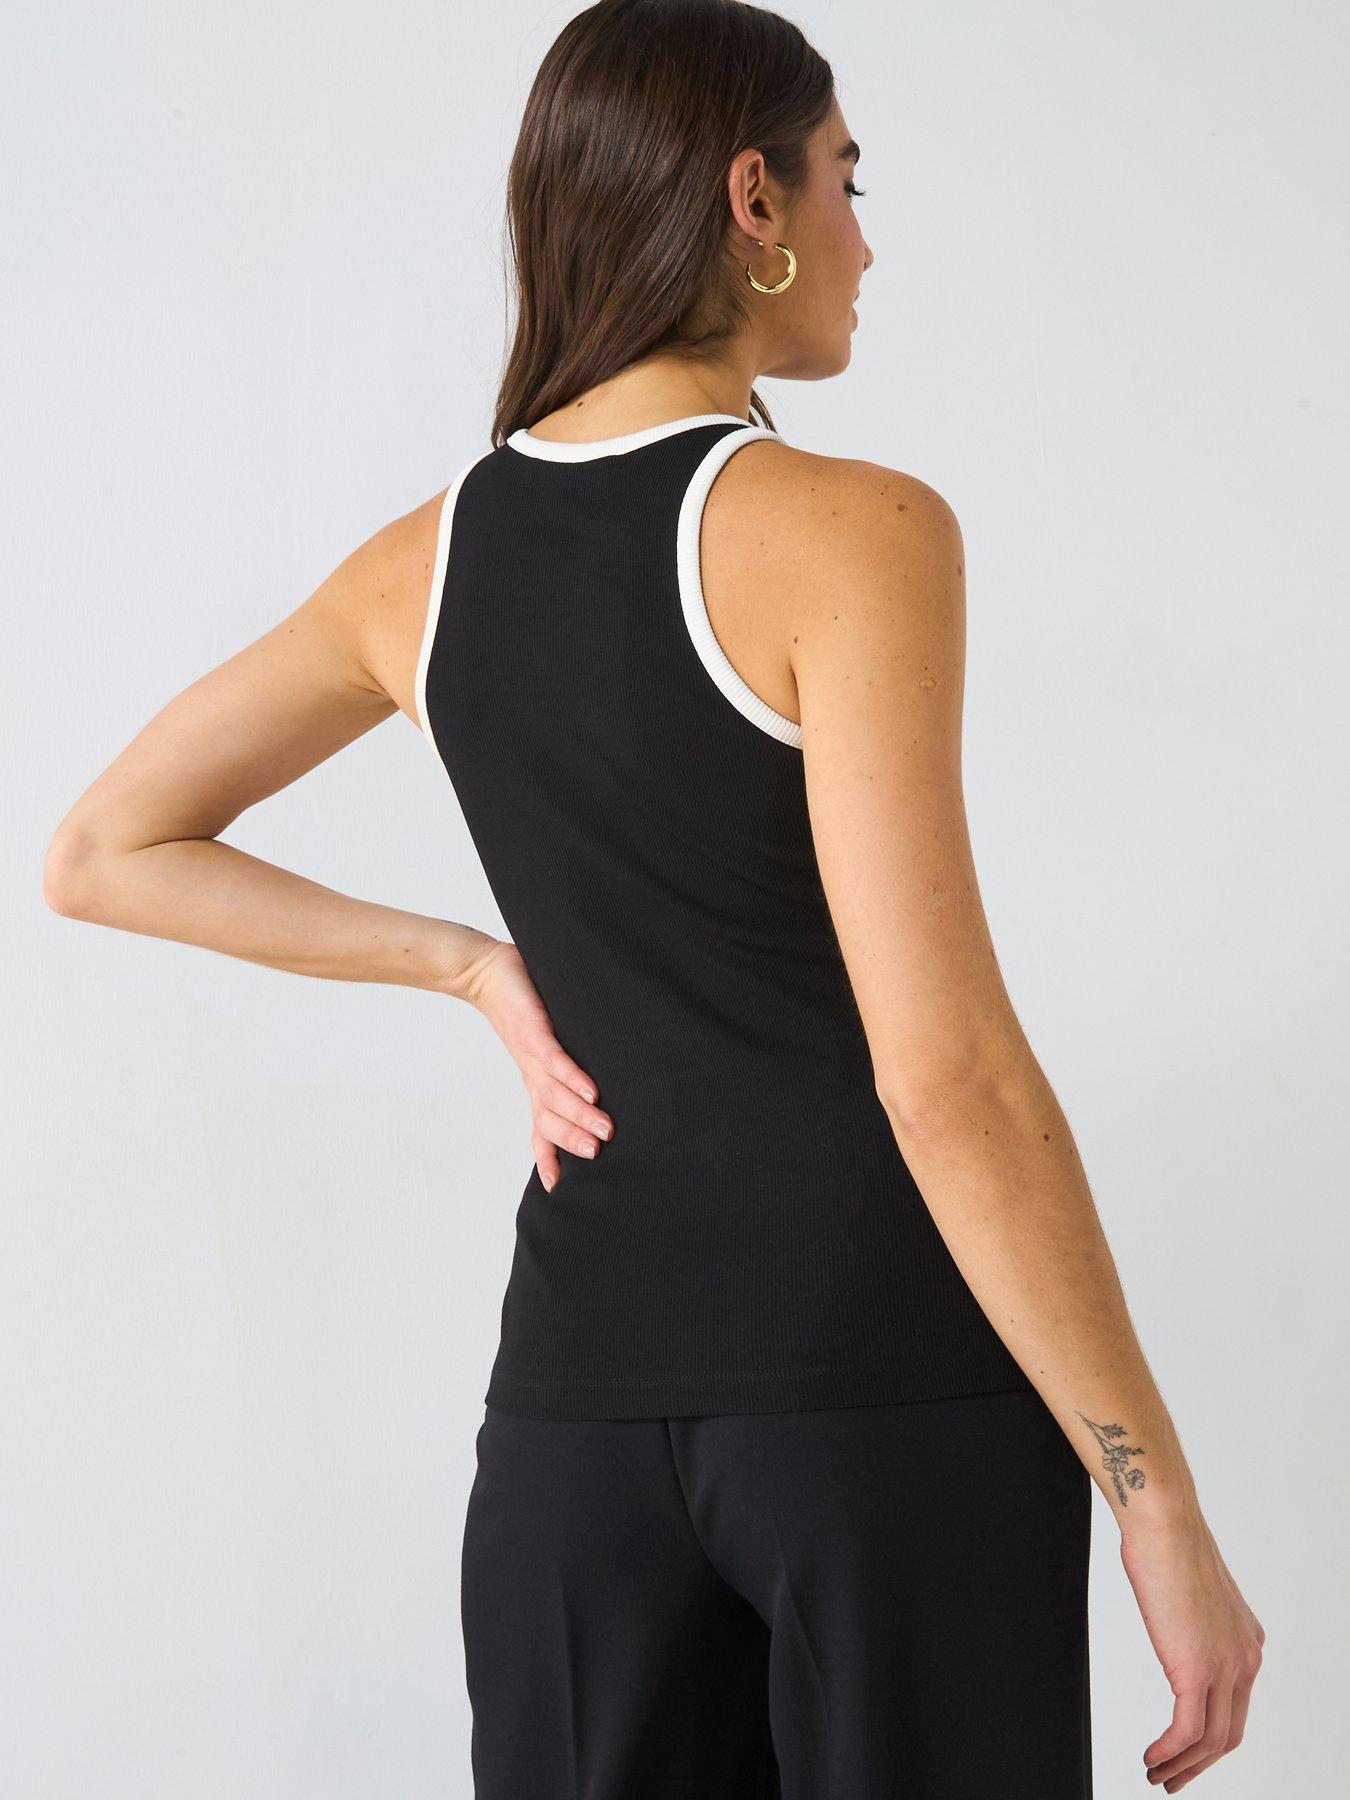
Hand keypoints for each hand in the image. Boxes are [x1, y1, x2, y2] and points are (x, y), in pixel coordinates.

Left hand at [461, 938, 613, 1191]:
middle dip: (571, 1140)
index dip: (549, 1157)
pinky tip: (590, 1091)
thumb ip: (568, 1060)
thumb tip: (601, 1081)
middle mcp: (533, 1075)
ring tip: (604, 1132)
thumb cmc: (522, 1006)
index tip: (557, 1189)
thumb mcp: (546, 1040)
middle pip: (549, 1119)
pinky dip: (572, 1078)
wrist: (487, 972)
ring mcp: (532, 1055)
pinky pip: (554, 1060)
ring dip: (578, 1116)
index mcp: (536, 1082)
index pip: (542, 1127)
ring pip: (554, 1095)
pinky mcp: (534, 1031)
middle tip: (597, 1156)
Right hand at [1120, 1514, 1264, 1791]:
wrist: (1165, 1523)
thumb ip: (1193, 1621)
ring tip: (1155, 1774)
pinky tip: (1150, 1758)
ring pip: (1210, 1741)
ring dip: (1181, 1766)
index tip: (1184, 1751)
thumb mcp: (1190, 1593)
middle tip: (1171, 1779)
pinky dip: (1169, 1753)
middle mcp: (1245, 1658)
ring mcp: (1225, 1667)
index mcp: (1246, 1641)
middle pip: (1228, 1733)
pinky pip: (1187, 1732)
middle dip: (1198, 1764)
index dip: (1210, 1738)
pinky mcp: (1197, 1670)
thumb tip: (1175, 1628)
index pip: (1235, 1706)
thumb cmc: (1167, 1542)